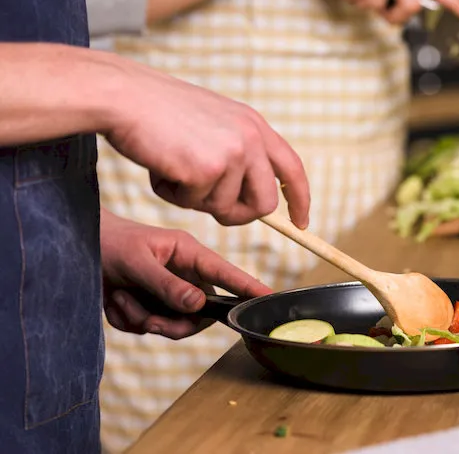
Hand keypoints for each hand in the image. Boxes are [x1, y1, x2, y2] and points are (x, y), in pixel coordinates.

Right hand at [100, 51, 309, 226]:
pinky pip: (194, 204)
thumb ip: (238, 152)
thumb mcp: (214, 123)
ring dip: (195, 200)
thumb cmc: (160, 112)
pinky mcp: (206, 170)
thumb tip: (256, 201)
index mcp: (255, 125)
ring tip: (173, 169)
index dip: (300, 199)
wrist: (125, 96)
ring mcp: (231, 154)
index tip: (301, 223)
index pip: (292, 168)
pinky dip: (173, 194)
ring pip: (224, 208)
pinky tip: (160, 167)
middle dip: (238, 215)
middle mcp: (250, 138)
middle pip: (264, 204)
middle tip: (209, 206)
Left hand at [100, 209, 271, 338]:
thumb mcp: (137, 263)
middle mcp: (183, 275)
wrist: (77, 247)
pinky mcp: (150, 304)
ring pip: (173, 324)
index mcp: (188, 254)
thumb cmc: (110, 244)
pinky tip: (114, 299)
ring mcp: (167, 292)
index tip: (269, 298)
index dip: (248, 287)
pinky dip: (127, 320)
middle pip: (199, 313)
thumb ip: (167, 285)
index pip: (226, 273)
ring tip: (121, 299)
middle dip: (172, 322)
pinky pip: (147, 327)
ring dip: (143, 319)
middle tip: (148, 320)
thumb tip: (198, 306)